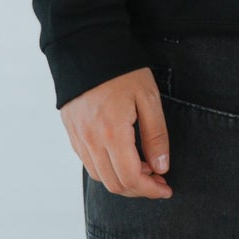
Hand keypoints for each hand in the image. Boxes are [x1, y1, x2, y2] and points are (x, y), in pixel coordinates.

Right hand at [61, 66, 172, 197]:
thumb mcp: (149, 99)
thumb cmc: (122, 71)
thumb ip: (156, 136)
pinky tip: (124, 157)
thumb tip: (161, 168)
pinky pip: (88, 163)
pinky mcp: (72, 132)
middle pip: (114, 184)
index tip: (166, 189)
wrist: (87, 48)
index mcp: (112, 133)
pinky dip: (108, 169)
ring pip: (100, 177)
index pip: (131, 178)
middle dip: (139, 189)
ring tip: (143, 166)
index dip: (151, 190)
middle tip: (158, 179)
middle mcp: (90, 140)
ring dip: (123, 180)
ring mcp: (78, 137)